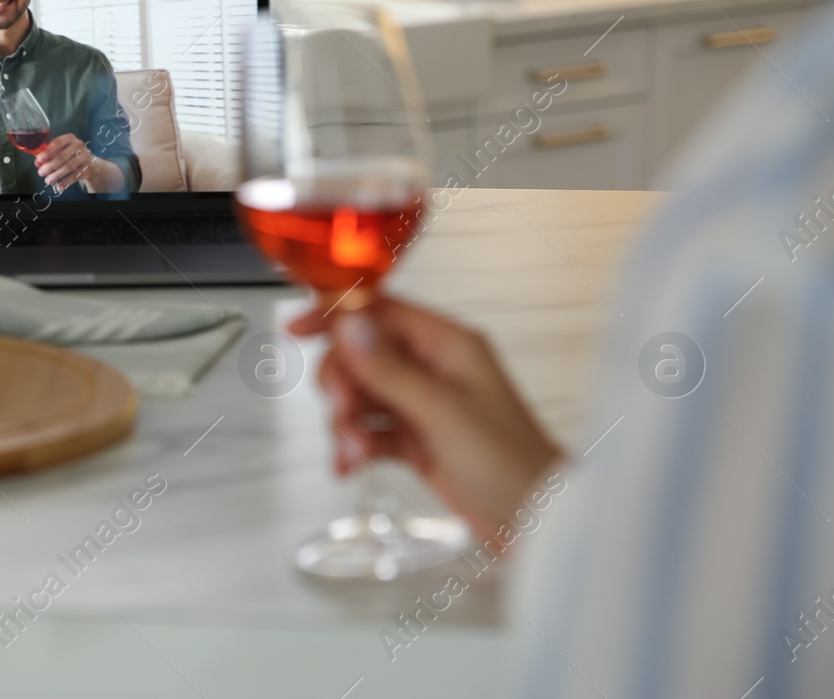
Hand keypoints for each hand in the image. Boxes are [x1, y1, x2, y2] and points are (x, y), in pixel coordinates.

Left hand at [35, 133, 93, 191]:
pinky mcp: (88, 167)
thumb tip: (38, 163)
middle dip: (50, 165)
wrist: (88, 162)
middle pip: (63, 155)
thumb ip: (47, 156)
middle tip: (41, 173)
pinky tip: (59, 186)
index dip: (48, 151)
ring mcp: (85, 156)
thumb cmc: (69, 155)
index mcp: (69, 138)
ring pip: (69, 166)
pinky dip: (67, 181)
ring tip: (48, 181)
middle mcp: (78, 144)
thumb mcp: (58, 152)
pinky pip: (76, 175)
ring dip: (57, 174)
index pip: (57, 143)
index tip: (39, 159)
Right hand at [288, 297, 562, 540]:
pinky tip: (350, 464)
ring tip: (354, 450)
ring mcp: (423, 404)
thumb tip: (349, 324)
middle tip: (342, 410)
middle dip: (341, 382)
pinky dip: (355, 445)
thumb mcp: (441, 411)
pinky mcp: (416, 438)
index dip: (336, 316)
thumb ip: (389, 368)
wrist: (535, 522)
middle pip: (360, 354)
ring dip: (346, 421)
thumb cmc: (509, 463)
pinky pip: (369, 429)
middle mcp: (433, 368)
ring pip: (361, 394)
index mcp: (447, 345)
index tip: (298, 329)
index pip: (379, 310)